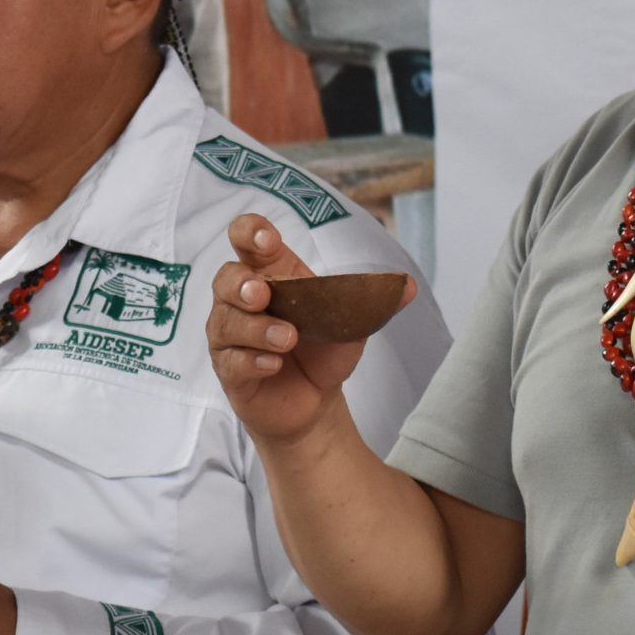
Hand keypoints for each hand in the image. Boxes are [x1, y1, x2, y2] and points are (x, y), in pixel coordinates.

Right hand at [209, 213, 410, 449]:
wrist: (317, 402)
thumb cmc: (324, 351)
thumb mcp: (353, 323)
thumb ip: (374, 301)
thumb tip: (410, 286)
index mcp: (271, 274)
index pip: (247, 239)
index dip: (251, 232)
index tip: (268, 241)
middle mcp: (242, 301)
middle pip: (225, 277)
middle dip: (241, 283)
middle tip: (263, 295)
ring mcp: (231, 336)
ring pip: (226, 322)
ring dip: (256, 328)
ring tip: (288, 339)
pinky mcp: (230, 370)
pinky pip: (230, 361)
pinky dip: (252, 360)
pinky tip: (274, 364)